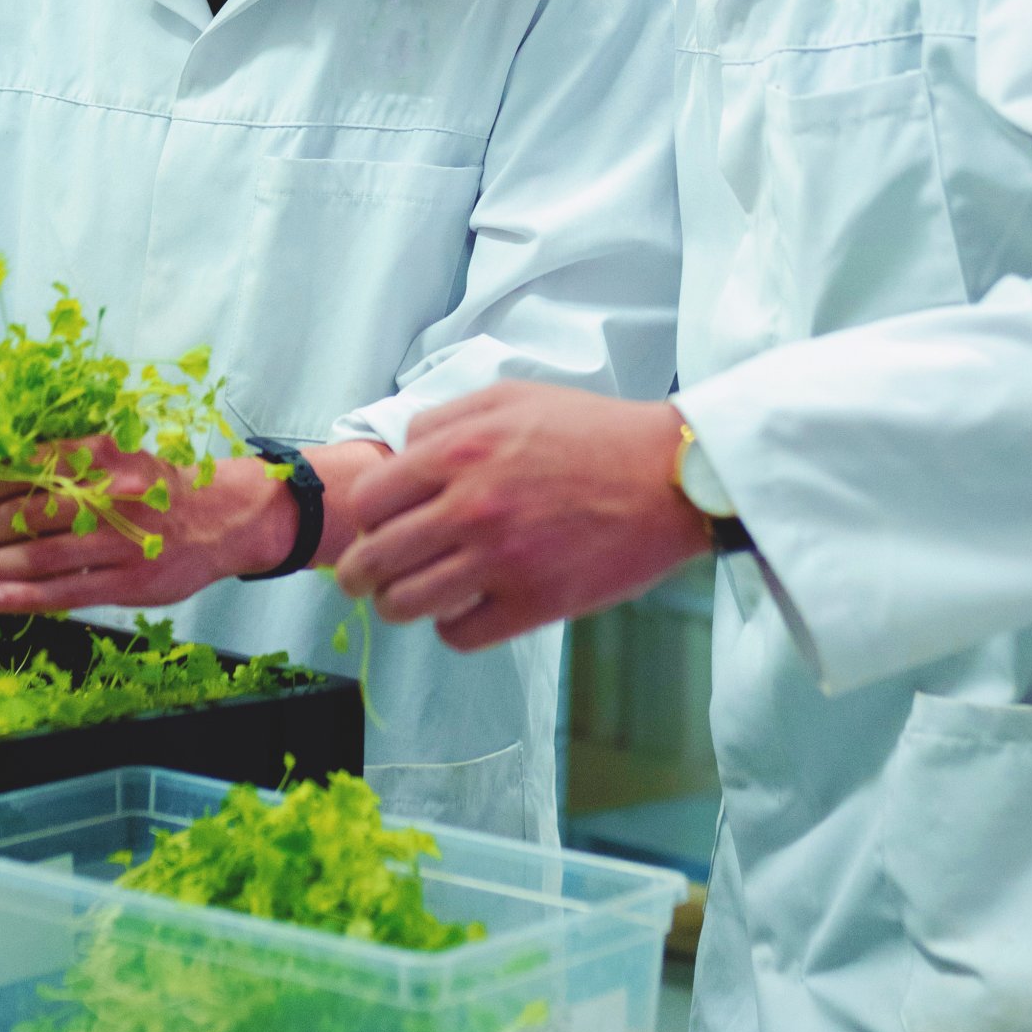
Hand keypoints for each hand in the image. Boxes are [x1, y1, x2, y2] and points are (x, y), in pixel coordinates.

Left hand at [0, 442, 293, 613]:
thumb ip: (73, 466)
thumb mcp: (121, 457)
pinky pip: (64, 592)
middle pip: (27, 513)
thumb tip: (6, 479)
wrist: (223, 517)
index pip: (29, 468)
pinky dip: (22, 597)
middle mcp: (109, 496)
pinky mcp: (127, 582)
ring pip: (40, 556)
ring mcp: (119, 542)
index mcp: (103, 457)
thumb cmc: (162, 488)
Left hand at [333, 384, 707, 650]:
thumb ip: (446, 420)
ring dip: (399, 606)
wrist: (671, 476)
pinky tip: (466, 609)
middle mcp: (471, 507)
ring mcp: (501, 560)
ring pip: (407, 604)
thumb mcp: (512, 398)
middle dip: (360, 574)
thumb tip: (401, 454)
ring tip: (410, 600)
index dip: (364, 519)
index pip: (369, 501)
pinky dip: (452, 627)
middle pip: (375, 559)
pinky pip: (458, 634)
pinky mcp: (534, 603)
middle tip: (366, 579)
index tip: (374, 529)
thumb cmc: (594, 433)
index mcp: (459, 451)